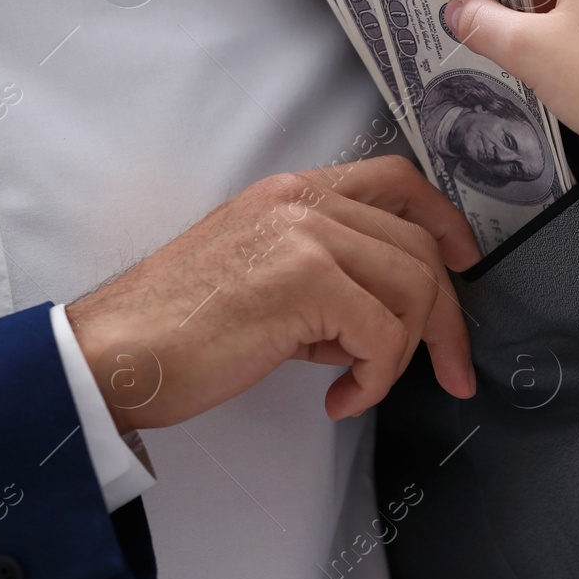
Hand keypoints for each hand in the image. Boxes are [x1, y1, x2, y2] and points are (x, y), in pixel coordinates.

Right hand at [66, 156, 479, 429]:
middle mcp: (301, 203)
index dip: (443, 219)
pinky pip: (384, 333)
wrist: (112, 356)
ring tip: (361, 384)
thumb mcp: (261, 274)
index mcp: (292, 194)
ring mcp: (303, 236)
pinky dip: (377, 378)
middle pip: (419, 248)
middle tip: (451, 371)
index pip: (396, 180)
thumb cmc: (178, 329)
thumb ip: (325, 274)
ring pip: (413, 289)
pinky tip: (341, 398)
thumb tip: (385, 314)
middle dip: (445, 319)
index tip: (466, 261)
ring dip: (403, 355)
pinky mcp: (303, 282)